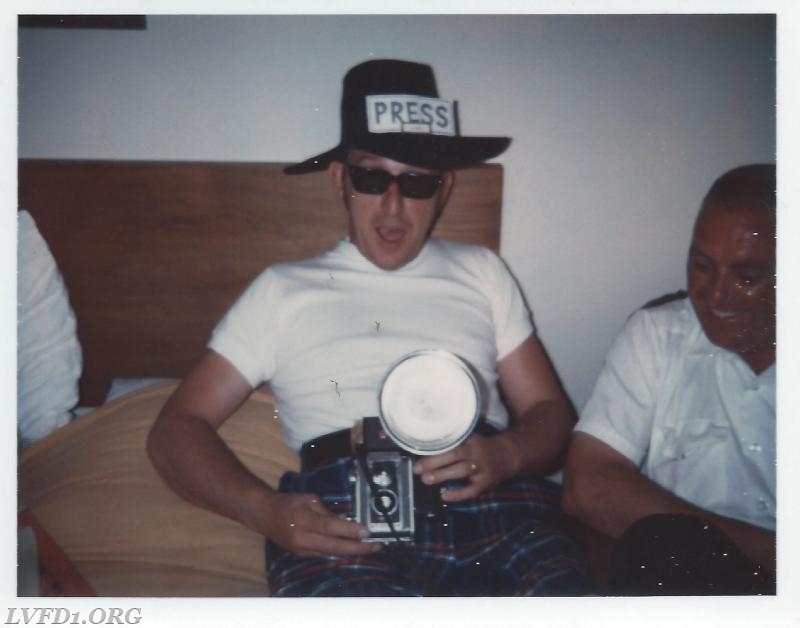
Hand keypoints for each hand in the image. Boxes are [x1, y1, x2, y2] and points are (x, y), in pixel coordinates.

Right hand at [254, 491, 381, 556]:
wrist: (265, 516)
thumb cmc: (289, 503)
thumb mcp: (309, 499)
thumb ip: (327, 512)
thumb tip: (345, 521)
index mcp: (305, 519)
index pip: (331, 527)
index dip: (350, 530)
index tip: (367, 532)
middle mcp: (303, 537)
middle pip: (334, 546)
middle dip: (358, 548)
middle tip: (376, 546)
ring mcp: (302, 549)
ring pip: (331, 553)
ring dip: (351, 552)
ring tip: (369, 549)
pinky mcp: (301, 554)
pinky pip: (324, 554)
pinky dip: (339, 552)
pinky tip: (351, 549)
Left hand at [412, 433, 517, 501]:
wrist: (508, 456)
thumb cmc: (481, 448)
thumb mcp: (470, 439)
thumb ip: (455, 443)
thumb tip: (428, 448)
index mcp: (470, 440)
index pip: (451, 442)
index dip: (435, 448)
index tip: (419, 450)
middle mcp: (476, 452)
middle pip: (455, 455)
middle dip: (434, 462)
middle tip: (417, 468)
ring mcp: (482, 468)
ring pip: (462, 470)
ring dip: (443, 475)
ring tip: (426, 479)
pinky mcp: (486, 482)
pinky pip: (472, 490)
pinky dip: (458, 494)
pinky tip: (444, 495)